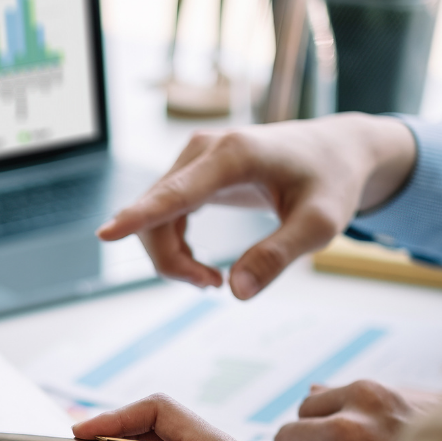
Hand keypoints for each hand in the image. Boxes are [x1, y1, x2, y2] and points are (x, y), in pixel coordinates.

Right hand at [98, 114, 416, 298]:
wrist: (336, 152)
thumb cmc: (331, 184)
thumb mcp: (321, 225)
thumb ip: (279, 256)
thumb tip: (236, 291)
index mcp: (235, 155)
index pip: (177, 193)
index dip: (140, 216)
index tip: (106, 234)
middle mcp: (205, 149)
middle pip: (157, 214)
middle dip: (172, 262)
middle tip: (212, 287)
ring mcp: (194, 157)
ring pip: (154, 217)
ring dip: (172, 258)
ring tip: (214, 281)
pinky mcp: (191, 171)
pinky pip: (162, 214)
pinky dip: (174, 247)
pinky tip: (203, 266)